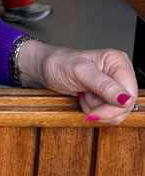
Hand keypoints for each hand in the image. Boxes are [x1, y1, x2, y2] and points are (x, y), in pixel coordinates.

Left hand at [17, 40, 137, 123]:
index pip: (130, 94)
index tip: (95, 110)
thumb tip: (125, 99)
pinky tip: (84, 98)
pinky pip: (108, 113)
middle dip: (102, 107)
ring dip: (96, 109)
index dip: (114, 107)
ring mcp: (114, 86)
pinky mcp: (106, 96)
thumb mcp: (79, 72)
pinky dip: (94, 110)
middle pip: (125, 106)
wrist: (45, 68)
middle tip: (85, 95)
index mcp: (118, 61)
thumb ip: (103, 85)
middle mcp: (120, 73)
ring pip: (117, 112)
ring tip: (83, 94)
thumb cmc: (58, 63)